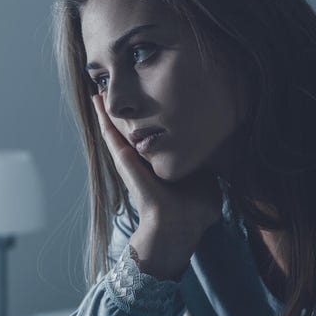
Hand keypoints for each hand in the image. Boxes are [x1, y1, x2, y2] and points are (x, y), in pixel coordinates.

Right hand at [91, 94, 221, 235]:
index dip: (149, 122)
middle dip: (122, 114)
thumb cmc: (195, 211)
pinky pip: (111, 134)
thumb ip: (209, 169)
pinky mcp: (124, 161)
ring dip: (106, 111)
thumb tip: (218, 159)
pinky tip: (97, 100)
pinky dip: (103, 117)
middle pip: (129, 132)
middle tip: (111, 90)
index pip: (154, 140)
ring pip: (115, 130)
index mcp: (160, 166)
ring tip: (99, 91)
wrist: (179, 225)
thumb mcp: (207, 182)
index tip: (148, 102)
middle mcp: (142, 162)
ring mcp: (130, 161)